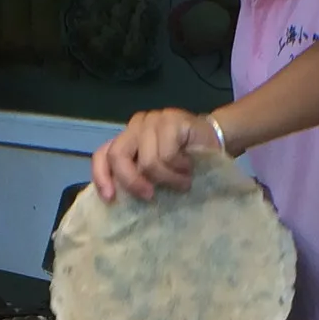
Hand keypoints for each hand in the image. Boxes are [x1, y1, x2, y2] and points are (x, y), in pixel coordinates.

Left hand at [91, 108, 210, 203]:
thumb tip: (120, 200)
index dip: (101, 176)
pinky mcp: (171, 120)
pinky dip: (179, 168)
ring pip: (147, 160)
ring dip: (168, 179)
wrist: (217, 139)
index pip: (102, 154)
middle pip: (118, 155)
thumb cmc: (185, 162)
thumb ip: (138, 176)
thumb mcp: (157, 172)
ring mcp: (153, 120)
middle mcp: (135, 126)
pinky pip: (167, 155)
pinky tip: (189, 167)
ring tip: (182, 182)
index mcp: (127, 139)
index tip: (111, 198)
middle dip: (132, 181)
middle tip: (150, 195)